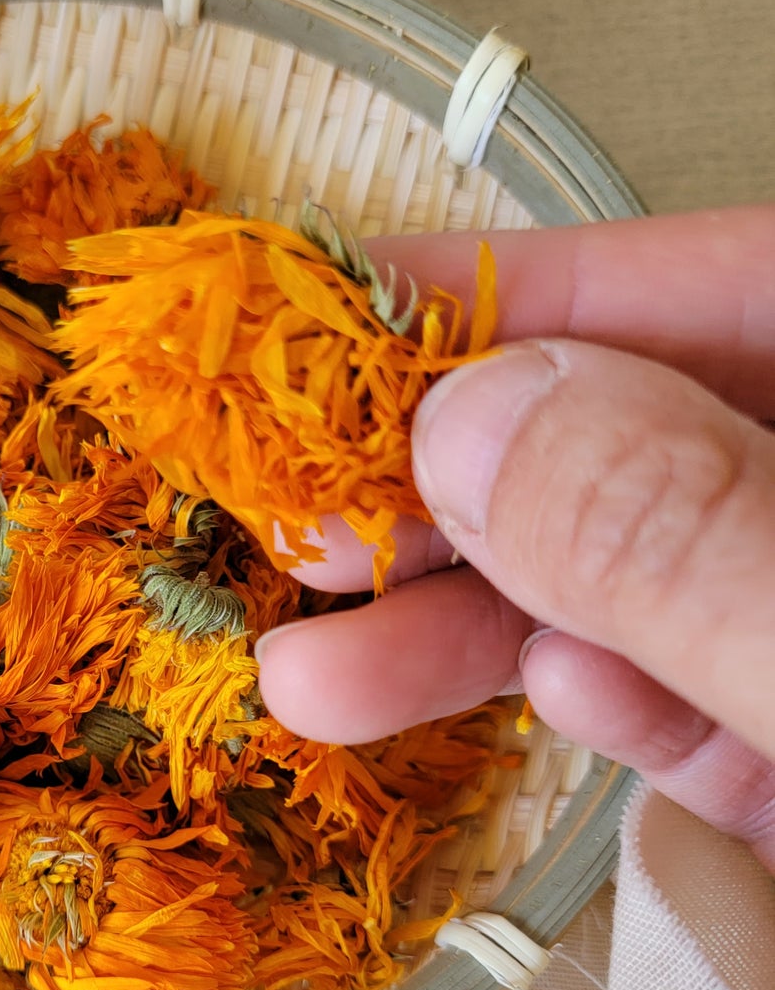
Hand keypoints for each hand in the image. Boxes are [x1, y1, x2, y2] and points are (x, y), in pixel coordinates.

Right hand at [255, 206, 774, 870]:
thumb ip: (676, 535)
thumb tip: (471, 422)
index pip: (695, 286)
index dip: (497, 290)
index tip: (313, 315)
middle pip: (630, 443)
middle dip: (446, 489)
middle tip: (295, 522)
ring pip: (636, 592)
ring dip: (474, 629)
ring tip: (312, 679)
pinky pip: (695, 703)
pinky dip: (615, 703)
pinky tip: (557, 697)